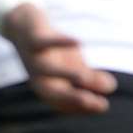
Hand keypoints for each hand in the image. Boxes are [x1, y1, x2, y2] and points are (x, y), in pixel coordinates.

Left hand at [0, 4, 116, 114]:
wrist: (23, 25)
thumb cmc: (53, 52)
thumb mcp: (74, 66)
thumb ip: (90, 78)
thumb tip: (110, 87)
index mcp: (48, 89)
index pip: (63, 104)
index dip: (81, 107)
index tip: (102, 105)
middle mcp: (38, 77)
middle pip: (51, 94)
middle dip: (72, 99)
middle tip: (92, 102)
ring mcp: (34, 59)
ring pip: (46, 70)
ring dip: (64, 74)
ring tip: (83, 77)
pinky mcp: (32, 40)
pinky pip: (44, 42)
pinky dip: (59, 42)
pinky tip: (78, 42)